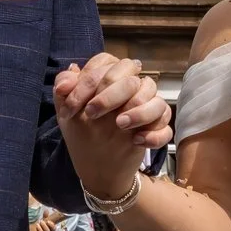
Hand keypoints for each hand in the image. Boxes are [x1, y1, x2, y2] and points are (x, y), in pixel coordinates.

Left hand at [29, 212, 57, 230]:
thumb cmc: (39, 227)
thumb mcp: (43, 221)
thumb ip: (45, 216)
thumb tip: (46, 210)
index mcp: (50, 229)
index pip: (54, 228)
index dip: (52, 225)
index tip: (48, 221)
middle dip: (45, 225)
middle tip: (41, 221)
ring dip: (41, 228)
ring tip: (37, 224)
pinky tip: (36, 228)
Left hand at [54, 52, 170, 197]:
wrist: (97, 168)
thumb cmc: (82, 134)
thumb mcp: (67, 114)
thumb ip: (64, 89)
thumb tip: (71, 68)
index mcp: (109, 80)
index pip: (106, 63)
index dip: (88, 82)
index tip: (72, 108)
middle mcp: (131, 90)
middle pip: (132, 79)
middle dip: (110, 96)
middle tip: (92, 115)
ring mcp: (147, 109)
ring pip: (157, 100)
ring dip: (139, 112)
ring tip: (120, 125)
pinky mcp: (156, 130)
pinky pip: (166, 128)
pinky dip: (154, 135)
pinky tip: (137, 141)